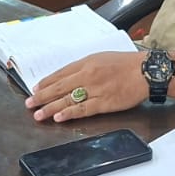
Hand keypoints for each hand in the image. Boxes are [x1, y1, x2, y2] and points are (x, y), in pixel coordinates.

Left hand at [26, 51, 146, 121]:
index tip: (35, 89)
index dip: (46, 82)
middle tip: (29, 103)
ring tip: (38, 114)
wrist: (145, 71)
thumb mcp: (101, 58)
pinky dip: (70, 113)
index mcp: (86, 62)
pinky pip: (83, 109)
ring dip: (51, 107)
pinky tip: (59, 117)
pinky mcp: (104, 103)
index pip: (60, 74)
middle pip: (60, 87)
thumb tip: (67, 77)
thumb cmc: (125, 64)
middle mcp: (88, 75)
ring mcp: (95, 89)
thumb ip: (84, 67)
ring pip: (68, 99)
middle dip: (42, 96)